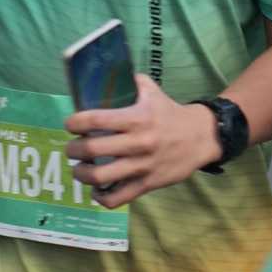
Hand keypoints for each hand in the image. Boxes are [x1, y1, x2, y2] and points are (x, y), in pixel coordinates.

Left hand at [68, 74, 218, 204]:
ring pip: (101, 177)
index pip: (96, 119)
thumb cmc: (170, 113)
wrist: (202, 137)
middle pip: (93, 149)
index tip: (70, 125)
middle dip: (74, 150)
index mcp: (137, 118)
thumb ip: (130, 82)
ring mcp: (142, 166)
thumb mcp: (152, 91)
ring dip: (82, 174)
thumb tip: (104, 74)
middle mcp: (138, 142)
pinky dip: (101, 197)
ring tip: (79, 170)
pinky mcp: (148, 184)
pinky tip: (97, 190)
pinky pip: (118, 197)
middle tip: (72, 149)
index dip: (75, 123)